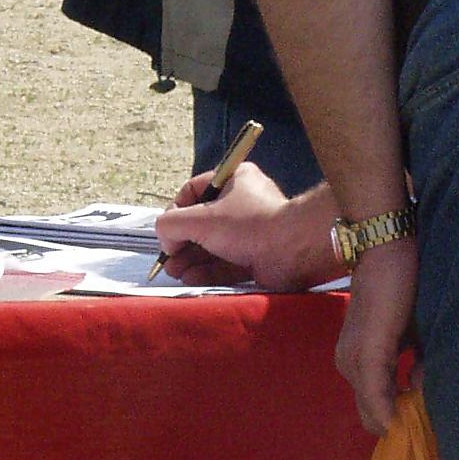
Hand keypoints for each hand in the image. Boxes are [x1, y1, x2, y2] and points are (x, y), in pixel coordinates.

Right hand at [156, 163, 334, 289]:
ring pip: (213, 246)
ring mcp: (251, 234)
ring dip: (192, 259)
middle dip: (182, 243)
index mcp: (233, 180)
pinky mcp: (257, 259)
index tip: (166, 232)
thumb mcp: (201, 218)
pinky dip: (208, 271)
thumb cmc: (248, 224)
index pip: (194, 192)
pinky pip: (227, 264)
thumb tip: (165, 239)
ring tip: (175, 272)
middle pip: (202, 224)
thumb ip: (171, 224)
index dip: (175, 212)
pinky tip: (190, 278)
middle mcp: (243, 204)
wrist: (293, 250)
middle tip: (169, 259)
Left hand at [335, 237, 419, 434]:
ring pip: (373, 409)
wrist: (388, 250)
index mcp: (360, 360)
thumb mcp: (415, 335)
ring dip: (398, 413)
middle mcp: (349, 364)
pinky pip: (376, 395)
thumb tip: (416, 392)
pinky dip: (390, 408)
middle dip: (397, 421)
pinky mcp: (366, 352)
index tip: (421, 423)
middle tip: (424, 416)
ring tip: (422, 399)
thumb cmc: (405, 289)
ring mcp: (353, 359)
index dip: (398, 419)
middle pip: (371, 416)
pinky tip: (406, 414)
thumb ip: (417, 366)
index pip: (373, 408)